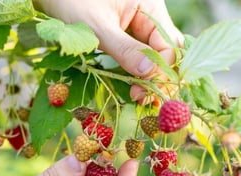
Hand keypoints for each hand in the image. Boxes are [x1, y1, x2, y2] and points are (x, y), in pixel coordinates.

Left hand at [35, 0, 183, 102]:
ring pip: (153, 54)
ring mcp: (137, 24)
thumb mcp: (98, 28)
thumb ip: (125, 50)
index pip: (168, 46)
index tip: (142, 93)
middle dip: (158, 77)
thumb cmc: (72, 2)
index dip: (160, 72)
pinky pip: (137, 53)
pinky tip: (132, 84)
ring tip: (139, 97)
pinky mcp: (125, 33)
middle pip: (165, 50)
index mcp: (150, 7)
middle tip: (144, 100)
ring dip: (148, 76)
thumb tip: (150, 73)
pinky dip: (136, 70)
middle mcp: (148, 15)